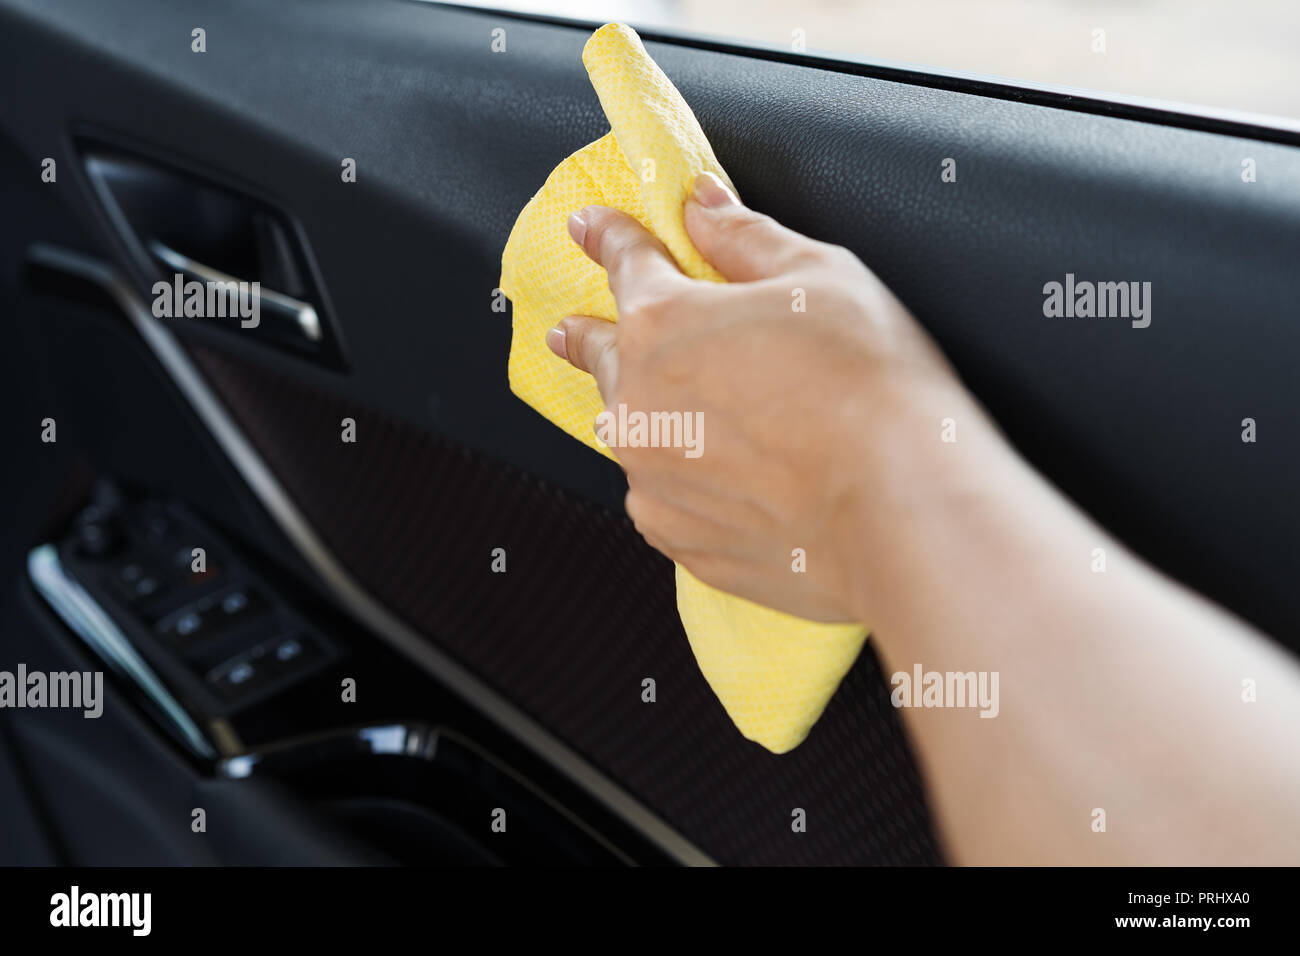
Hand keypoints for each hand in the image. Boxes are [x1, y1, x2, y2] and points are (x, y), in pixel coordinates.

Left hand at [548, 172, 969, 622]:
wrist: (896, 511)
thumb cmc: (868, 386)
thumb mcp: (820, 276)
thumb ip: (747, 239)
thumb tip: (703, 208)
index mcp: (662, 322)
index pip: (626, 264)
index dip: (609, 238)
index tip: (588, 227)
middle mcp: (637, 402)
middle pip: (603, 354)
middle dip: (586, 336)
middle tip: (566, 331)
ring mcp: (650, 477)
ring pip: (631, 432)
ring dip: (640, 414)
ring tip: (658, 414)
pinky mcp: (677, 537)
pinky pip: (660, 496)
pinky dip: (677, 480)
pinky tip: (713, 480)